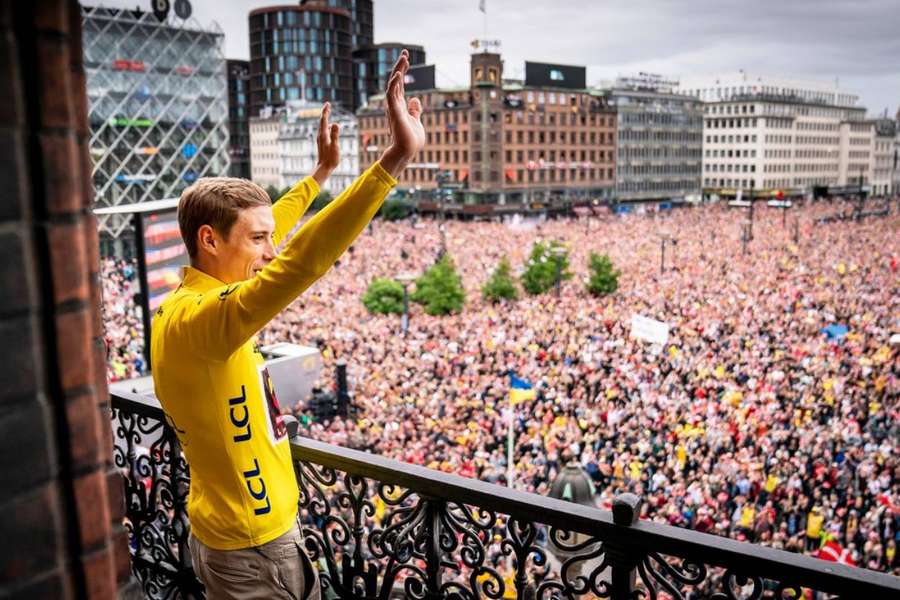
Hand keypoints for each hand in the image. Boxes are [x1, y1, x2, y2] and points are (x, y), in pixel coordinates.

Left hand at [312, 102, 338, 186]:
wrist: (323, 168)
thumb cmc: (331, 159)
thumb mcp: (335, 146)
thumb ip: (335, 135)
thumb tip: (336, 123)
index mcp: (323, 135)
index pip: (324, 120)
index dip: (326, 111)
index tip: (328, 104)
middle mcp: (320, 135)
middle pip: (322, 121)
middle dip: (325, 113)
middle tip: (328, 105)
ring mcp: (321, 139)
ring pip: (322, 126)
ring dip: (325, 118)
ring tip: (328, 113)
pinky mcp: (322, 142)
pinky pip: (323, 130)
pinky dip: (326, 125)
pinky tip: (328, 126)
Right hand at [380, 50, 424, 177]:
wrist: (407, 151)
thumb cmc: (411, 140)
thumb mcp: (416, 121)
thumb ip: (415, 110)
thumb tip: (416, 99)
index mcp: (399, 105)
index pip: (400, 84)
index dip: (403, 70)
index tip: (406, 58)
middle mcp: (394, 104)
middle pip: (396, 80)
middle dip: (400, 66)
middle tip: (405, 52)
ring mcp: (393, 107)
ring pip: (393, 84)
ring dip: (398, 70)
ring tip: (404, 58)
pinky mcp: (394, 112)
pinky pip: (391, 95)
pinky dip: (394, 84)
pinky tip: (398, 74)